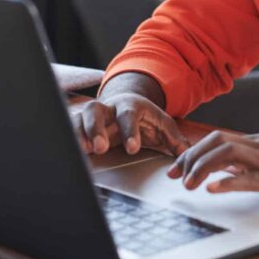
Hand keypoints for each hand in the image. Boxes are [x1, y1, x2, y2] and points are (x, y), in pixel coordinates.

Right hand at [72, 93, 190, 156]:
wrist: (125, 104)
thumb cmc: (145, 118)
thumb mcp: (162, 124)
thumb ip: (174, 139)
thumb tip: (188, 155)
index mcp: (129, 106)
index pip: (128, 115)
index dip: (130, 131)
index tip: (133, 148)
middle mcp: (108, 108)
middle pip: (96, 110)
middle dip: (97, 127)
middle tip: (102, 147)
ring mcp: (92, 116)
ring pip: (80, 117)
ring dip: (80, 132)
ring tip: (84, 150)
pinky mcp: (81, 125)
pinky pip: (70, 128)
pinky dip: (70, 138)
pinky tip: (72, 152)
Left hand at [167, 131, 258, 201]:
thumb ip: (253, 163)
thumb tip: (225, 170)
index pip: (217, 139)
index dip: (192, 151)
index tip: (175, 167)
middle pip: (217, 142)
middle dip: (190, 157)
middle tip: (173, 175)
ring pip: (229, 154)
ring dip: (203, 168)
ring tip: (187, 183)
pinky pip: (252, 178)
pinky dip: (229, 182)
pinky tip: (213, 189)